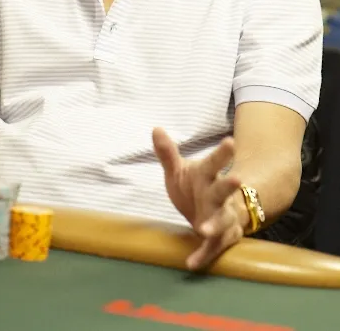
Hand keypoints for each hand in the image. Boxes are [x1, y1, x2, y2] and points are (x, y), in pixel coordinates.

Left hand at [153, 127, 244, 270]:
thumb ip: (167, 153)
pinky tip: (191, 263)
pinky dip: (203, 255)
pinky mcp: (221, 238)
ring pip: (223, 220)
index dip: (222, 153)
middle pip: (225, 188)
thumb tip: (155, 129)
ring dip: (216, 224)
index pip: (215, 162)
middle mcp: (218, 196)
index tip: (229, 141)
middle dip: (230, 184)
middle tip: (237, 178)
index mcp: (208, 175)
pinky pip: (213, 247)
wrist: (214, 213)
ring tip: (204, 229)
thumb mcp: (178, 170)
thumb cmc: (194, 187)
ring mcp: (222, 217)